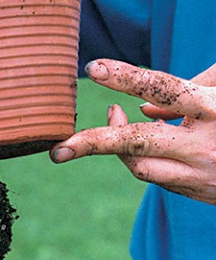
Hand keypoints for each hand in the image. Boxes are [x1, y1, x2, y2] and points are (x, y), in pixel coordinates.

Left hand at [50, 59, 215, 203]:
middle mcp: (206, 145)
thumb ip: (184, 91)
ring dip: (114, 145)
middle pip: (136, 144)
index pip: (162, 87)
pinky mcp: (199, 192)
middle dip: (92, 143)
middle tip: (58, 150)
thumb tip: (141, 108)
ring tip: (112, 117)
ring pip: (138, 167)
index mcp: (215, 108)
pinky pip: (154, 176)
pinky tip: (142, 138)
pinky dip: (138, 155)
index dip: (125, 77)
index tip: (93, 67)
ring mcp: (202, 174)